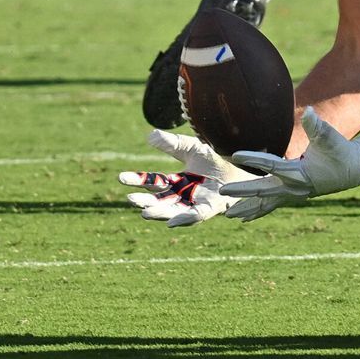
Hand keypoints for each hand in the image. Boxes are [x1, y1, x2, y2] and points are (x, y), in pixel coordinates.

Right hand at [118, 129, 249, 226]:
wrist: (238, 173)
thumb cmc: (213, 163)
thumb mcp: (192, 148)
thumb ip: (173, 143)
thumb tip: (150, 135)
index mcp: (174, 182)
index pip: (152, 181)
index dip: (137, 180)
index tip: (121, 178)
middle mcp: (181, 196)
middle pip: (158, 200)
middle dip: (144, 200)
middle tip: (131, 198)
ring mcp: (194, 204)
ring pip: (172, 211)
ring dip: (159, 213)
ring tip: (145, 212)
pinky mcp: (209, 209)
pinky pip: (195, 216)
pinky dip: (183, 219)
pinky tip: (171, 223)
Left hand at [218, 108, 359, 220]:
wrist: (352, 170)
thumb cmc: (340, 151)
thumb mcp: (330, 138)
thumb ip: (317, 126)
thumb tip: (310, 112)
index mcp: (300, 172)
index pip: (272, 165)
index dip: (254, 159)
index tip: (235, 155)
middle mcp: (294, 187)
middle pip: (264, 190)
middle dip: (242, 191)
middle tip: (222, 191)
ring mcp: (294, 194)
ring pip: (266, 204)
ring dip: (247, 208)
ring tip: (228, 215)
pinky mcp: (294, 195)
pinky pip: (272, 206)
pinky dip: (258, 211)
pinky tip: (244, 218)